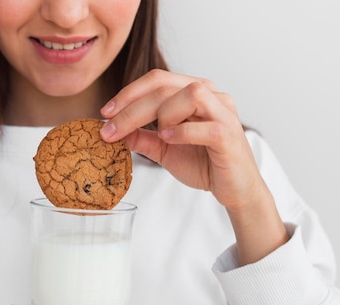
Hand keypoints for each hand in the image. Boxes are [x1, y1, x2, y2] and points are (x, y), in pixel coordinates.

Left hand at [100, 69, 287, 264]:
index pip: (157, 79)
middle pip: (166, 86)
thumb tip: (113, 130)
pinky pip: (205, 126)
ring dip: (164, 114)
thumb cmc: (204, 164)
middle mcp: (211, 95)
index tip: (105, 113)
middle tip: (110, 129)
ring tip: (159, 136)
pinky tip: (168, 139)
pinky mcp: (230, 135)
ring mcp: (223, 113)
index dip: (128, 94)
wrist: (234, 189)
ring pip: (190, 95)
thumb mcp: (164, 150)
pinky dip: (182, 131)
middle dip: (132, 108)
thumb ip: (142, 138)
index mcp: (194, 92)